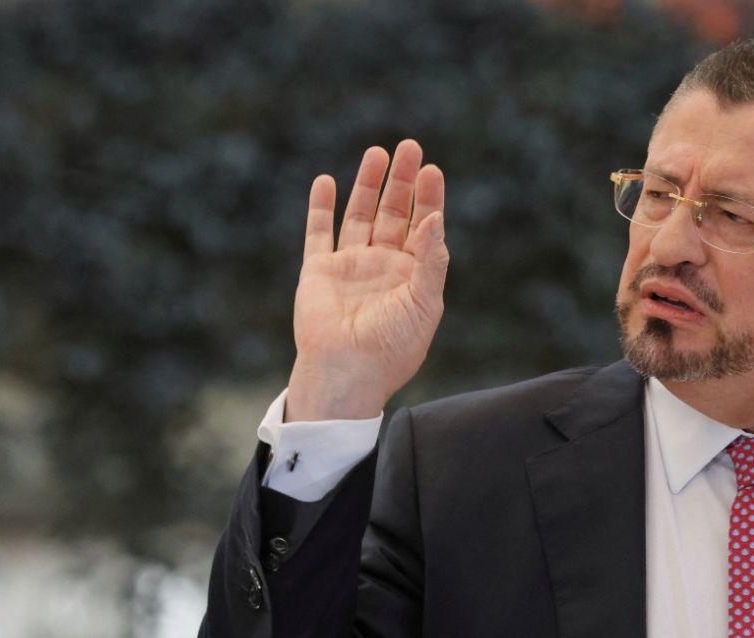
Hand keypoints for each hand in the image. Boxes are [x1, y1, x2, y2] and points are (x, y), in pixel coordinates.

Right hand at [284, 140, 448, 420]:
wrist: (348, 373)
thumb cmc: (393, 346)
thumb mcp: (425, 302)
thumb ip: (432, 260)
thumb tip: (435, 218)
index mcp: (413, 275)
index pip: (424, 227)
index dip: (429, 198)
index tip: (432, 170)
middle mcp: (383, 266)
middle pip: (394, 213)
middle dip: (401, 181)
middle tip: (410, 147)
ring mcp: (350, 266)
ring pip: (359, 215)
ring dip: (367, 184)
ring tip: (377, 152)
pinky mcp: (319, 271)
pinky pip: (319, 233)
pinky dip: (320, 207)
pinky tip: (326, 181)